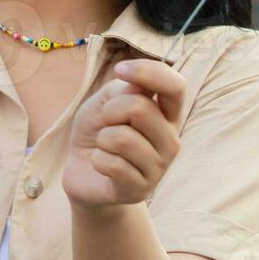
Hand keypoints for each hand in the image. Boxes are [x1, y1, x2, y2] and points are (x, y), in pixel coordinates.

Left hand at [63, 59, 184, 209]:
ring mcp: (159, 167)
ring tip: (105, 146)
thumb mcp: (106, 100)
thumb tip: (140, 88)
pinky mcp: (141, 189)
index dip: (147, 72)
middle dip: (110, 110)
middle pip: (141, 109)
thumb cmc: (99, 129)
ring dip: (102, 138)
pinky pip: (112, 164)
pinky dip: (97, 160)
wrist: (82, 170)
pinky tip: (103, 165)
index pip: (176, 86)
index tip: (120, 70)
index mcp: (168, 114)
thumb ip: (124, 90)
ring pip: (122, 138)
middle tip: (106, 121)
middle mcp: (171, 140)